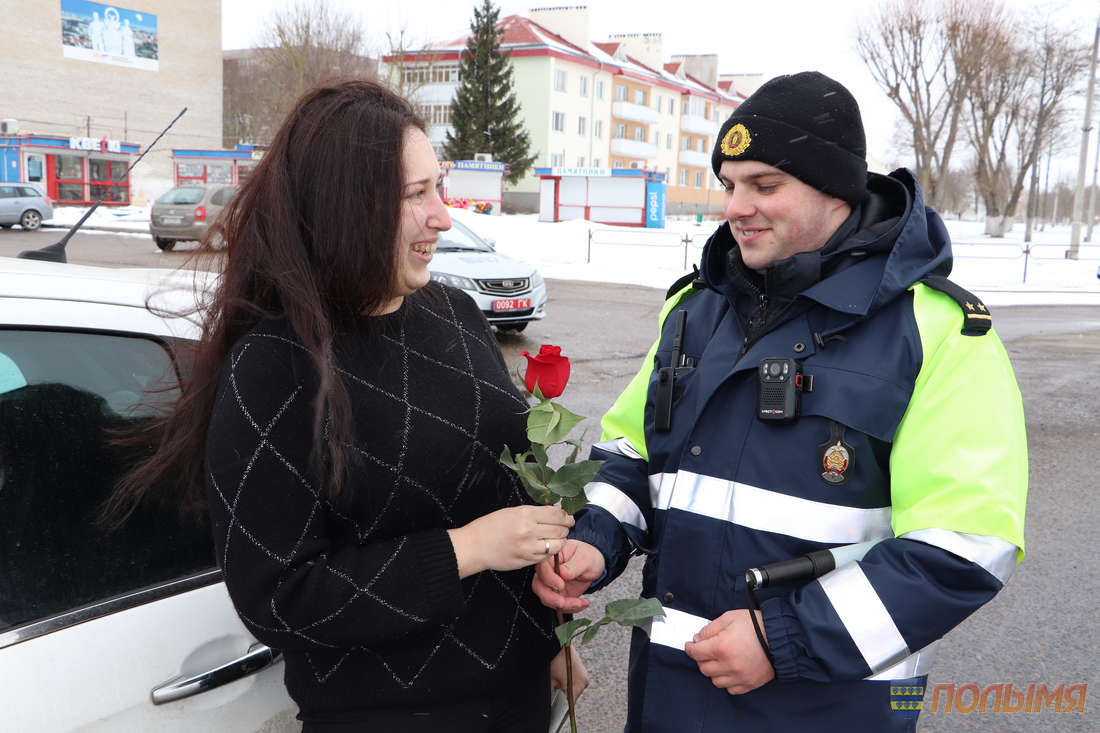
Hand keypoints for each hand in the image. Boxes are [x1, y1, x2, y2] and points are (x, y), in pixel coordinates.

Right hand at [447, 505, 572, 577]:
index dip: (565, 515)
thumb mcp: (512, 512)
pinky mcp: (526, 560)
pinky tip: (547, 547)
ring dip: (561, 541)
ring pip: (557, 544)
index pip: (556, 514)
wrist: (475, 546)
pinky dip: (550, 551)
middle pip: (560, 529)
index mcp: (525, 514)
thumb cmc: (490, 526)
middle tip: (565, 527)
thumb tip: (553, 513)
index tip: (568, 517)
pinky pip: (546, 556)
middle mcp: (529, 530)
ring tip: (558, 538)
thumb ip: (533, 513)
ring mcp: (528, 547)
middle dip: (565, 528)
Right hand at [532, 539, 604, 612]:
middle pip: (538, 586)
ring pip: (547, 599)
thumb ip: (574, 565)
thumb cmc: (587, 556)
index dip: (548, 578)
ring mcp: (551, 585)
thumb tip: (562, 572)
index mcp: (551, 558)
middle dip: (550, 597)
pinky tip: (582, 603)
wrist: (592, 566)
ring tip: (580, 603)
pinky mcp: (557, 595)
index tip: (561, 585)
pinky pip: (558, 606)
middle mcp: (547, 572)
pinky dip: (570, 608)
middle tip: (563, 602)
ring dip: (563, 605)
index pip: (541, 567)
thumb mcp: (585, 558)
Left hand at [550, 645, 588, 700]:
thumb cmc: (556, 661)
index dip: (563, 703)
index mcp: (577, 686)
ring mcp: (585, 676)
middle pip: (574, 695)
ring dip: (569, 686)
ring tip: (560, 678)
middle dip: (565, 693)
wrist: (561, 645)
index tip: (558, 702)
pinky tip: (564, 674)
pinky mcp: (584, 671)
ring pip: (576, 688)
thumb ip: (553, 693)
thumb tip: (552, 699)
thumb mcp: (551, 680)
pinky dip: (571, 680)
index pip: (571, 702)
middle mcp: (584, 682)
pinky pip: (577, 680)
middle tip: (557, 686)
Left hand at [683, 610, 774, 694]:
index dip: (690, 648)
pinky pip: (731, 689)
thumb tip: (698, 639)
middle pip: (703, 668)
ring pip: (715, 681)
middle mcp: (729, 665)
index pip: (695, 653)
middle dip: (702, 658)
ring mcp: (740, 677)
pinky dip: (728, 681)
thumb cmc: (757, 624)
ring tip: (720, 660)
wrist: (782, 637)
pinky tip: (731, 670)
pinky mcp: (750, 684)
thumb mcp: (730, 618)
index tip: (690, 645)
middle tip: (707, 650)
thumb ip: (710, 628)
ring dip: (714, 671)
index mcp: (722, 647)